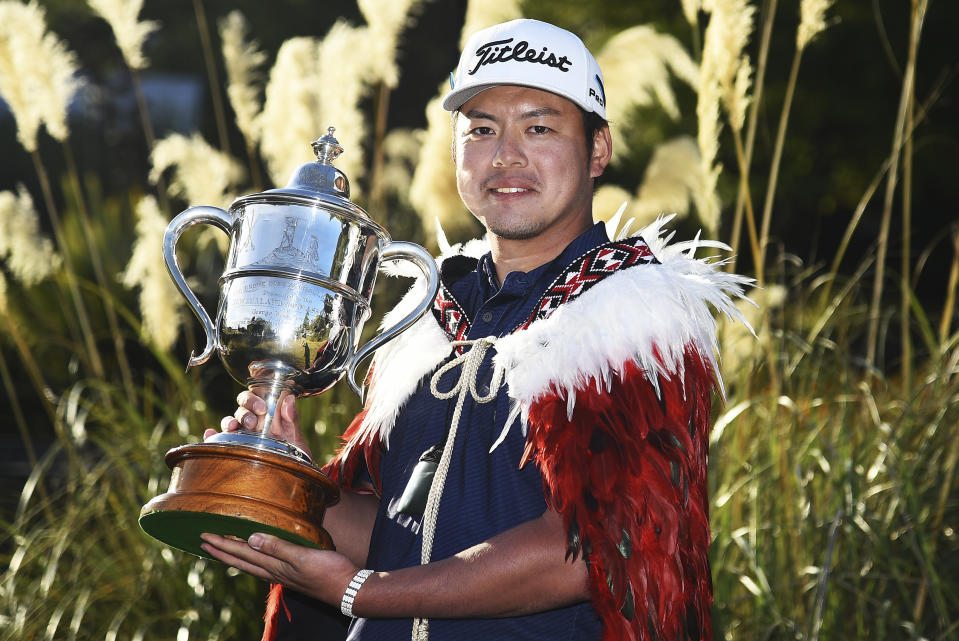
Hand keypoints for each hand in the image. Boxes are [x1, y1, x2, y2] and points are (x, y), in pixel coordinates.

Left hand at [200, 532, 360, 606]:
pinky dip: (252, 560)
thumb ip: (277, 547)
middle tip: (203, 541)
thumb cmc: (329, 572)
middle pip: (242, 561)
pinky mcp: (293, 573)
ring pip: (251, 564)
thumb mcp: (303, 557)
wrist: (349, 589)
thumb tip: (250, 538)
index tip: (205, 536)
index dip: (223, 544)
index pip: (242, 553)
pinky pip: (264, 565)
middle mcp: (275, 571)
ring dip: (234, 557)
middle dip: (222, 551)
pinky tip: (255, 558)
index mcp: (275, 566)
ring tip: (221, 550)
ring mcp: (284, 574)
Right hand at [204, 391, 311, 458]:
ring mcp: (242, 435)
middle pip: (241, 409)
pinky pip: (218, 440)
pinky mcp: (234, 448)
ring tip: (232, 427)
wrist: (293, 475)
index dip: (255, 399)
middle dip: (244, 413)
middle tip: (251, 423)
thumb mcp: (296, 437)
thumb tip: (289, 399)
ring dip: (229, 422)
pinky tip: (209, 434)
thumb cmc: (296, 454)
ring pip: (230, 422)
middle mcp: (252, 422)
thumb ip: (292, 418)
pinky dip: (211, 436)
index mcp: (267, 415)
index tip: (262, 407)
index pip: (255, 399)